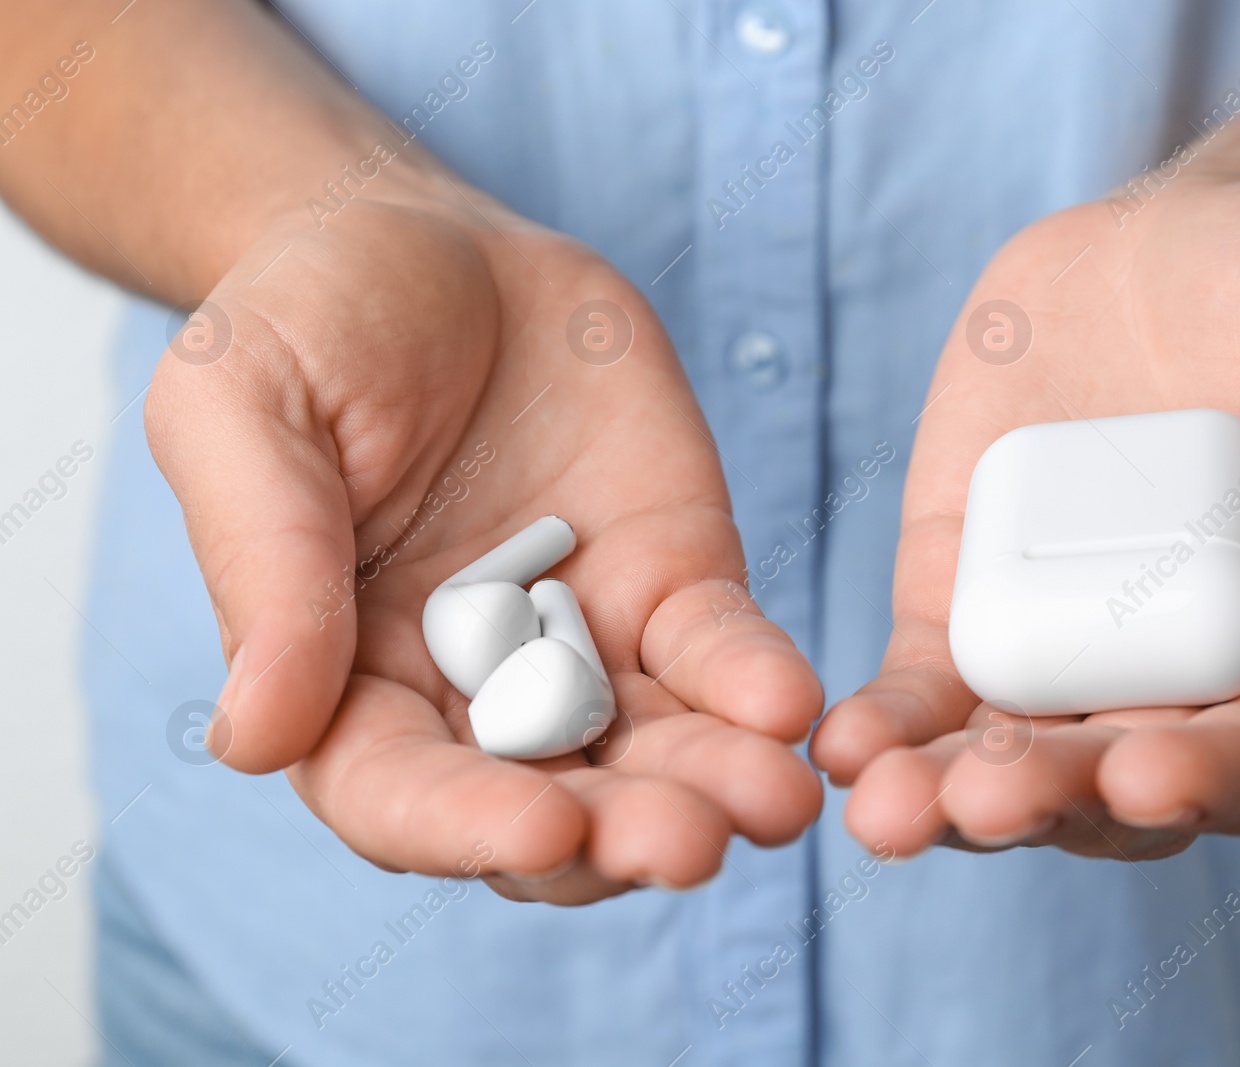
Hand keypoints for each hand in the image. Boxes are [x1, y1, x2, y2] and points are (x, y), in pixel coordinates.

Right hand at [146, 181, 821, 902]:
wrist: (431, 240)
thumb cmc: (306, 322)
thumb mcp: (244, 412)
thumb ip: (262, 569)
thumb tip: (253, 740)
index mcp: (345, 677)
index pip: (398, 793)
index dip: (467, 826)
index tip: (545, 827)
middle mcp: (469, 690)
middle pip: (547, 804)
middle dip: (619, 835)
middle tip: (689, 843)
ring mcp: (583, 644)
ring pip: (651, 752)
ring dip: (714, 786)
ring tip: (775, 801)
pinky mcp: (671, 582)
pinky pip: (720, 652)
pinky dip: (757, 684)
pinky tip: (791, 704)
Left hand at [811, 174, 1239, 859]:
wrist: (1194, 239)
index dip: (1222, 780)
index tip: (1151, 775)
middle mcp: (1184, 678)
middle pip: (1120, 782)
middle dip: (1055, 800)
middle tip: (991, 798)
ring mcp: (1068, 647)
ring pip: (1008, 755)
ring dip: (946, 794)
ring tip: (889, 805)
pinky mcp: (971, 600)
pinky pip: (926, 682)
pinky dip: (887, 720)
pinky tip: (841, 745)